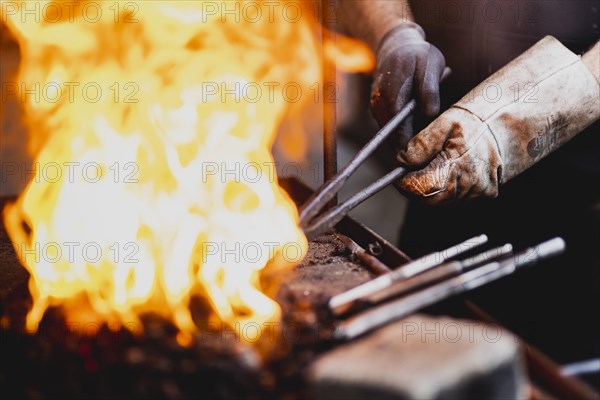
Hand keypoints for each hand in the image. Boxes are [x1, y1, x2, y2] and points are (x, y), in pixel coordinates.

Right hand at [370, 22, 444, 149]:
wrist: (396, 45)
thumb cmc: (417, 55)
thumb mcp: (430, 66)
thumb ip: (429, 90)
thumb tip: (430, 114)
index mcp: (391, 98)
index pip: (399, 133)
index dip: (410, 149)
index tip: (423, 158)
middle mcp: (378, 106)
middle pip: (392, 138)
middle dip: (409, 146)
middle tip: (429, 151)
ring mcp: (376, 109)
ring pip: (390, 134)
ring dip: (406, 137)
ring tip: (425, 137)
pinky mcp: (377, 109)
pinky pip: (389, 126)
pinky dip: (402, 129)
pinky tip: (416, 124)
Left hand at [395, 36, 599, 204]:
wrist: (514, 121)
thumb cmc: (479, 118)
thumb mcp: (445, 122)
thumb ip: (420, 144)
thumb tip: (401, 160)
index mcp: (458, 169)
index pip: (419, 188)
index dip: (403, 181)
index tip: (397, 171)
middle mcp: (470, 187)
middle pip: (428, 199)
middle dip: (414, 187)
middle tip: (406, 171)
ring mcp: (479, 193)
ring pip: (441, 201)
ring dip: (428, 188)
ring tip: (425, 166)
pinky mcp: (485, 194)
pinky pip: (456, 198)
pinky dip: (444, 188)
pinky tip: (443, 170)